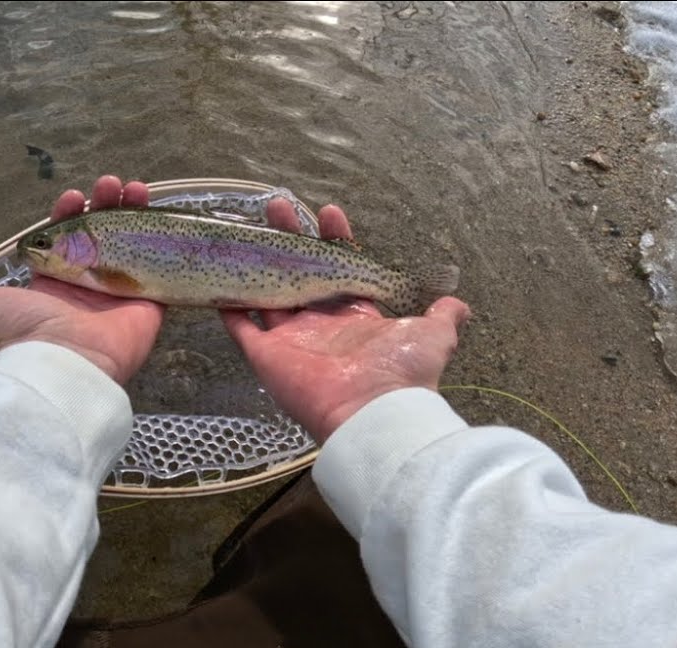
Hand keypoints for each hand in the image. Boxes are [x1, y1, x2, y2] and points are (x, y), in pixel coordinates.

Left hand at [0, 176, 164, 384]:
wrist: (64, 363)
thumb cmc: (23, 332)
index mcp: (54, 282)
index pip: (66, 236)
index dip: (70, 212)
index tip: (73, 196)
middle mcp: (88, 285)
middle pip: (103, 234)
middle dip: (107, 205)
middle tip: (110, 184)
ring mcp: (121, 293)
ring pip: (133, 244)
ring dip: (136, 213)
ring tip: (137, 187)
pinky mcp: (150, 303)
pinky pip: (162, 268)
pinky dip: (166, 243)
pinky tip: (164, 215)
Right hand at [221, 200, 469, 442]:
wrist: (374, 413)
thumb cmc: (403, 372)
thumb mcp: (434, 336)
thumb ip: (443, 317)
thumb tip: (459, 305)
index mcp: (355, 317)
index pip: (341, 269)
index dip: (335, 241)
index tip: (330, 213)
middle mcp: (320, 324)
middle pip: (299, 271)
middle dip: (289, 238)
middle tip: (279, 206)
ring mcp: (289, 339)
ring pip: (267, 290)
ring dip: (257, 259)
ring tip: (246, 226)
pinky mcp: (265, 355)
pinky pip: (240, 326)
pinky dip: (228, 304)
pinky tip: (217, 277)